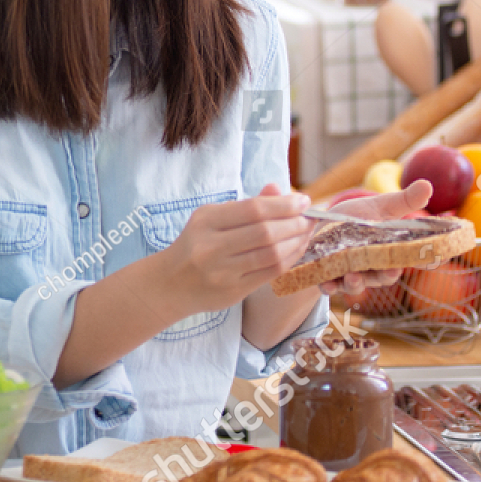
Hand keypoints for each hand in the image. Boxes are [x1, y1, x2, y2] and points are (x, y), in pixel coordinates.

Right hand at [158, 184, 314, 314]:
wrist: (169, 284)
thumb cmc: (196, 245)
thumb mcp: (212, 219)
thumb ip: (246, 206)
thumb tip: (280, 190)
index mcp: (206, 221)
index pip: (253, 209)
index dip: (284, 205)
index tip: (303, 201)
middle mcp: (211, 246)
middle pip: (266, 232)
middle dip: (296, 223)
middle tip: (310, 218)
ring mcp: (221, 272)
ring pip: (272, 255)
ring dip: (297, 242)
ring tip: (307, 232)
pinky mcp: (232, 291)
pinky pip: (270, 273)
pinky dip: (290, 259)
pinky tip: (296, 249)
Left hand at [313, 179, 432, 295]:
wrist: (323, 223)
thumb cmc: (357, 216)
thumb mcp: (380, 207)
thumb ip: (404, 200)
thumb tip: (427, 185)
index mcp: (392, 251)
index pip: (415, 259)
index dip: (427, 261)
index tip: (436, 259)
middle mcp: (374, 268)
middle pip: (385, 277)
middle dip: (387, 275)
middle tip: (391, 270)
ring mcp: (351, 274)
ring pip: (357, 284)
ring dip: (356, 283)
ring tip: (353, 276)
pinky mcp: (329, 277)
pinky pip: (330, 286)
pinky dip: (329, 286)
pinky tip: (327, 284)